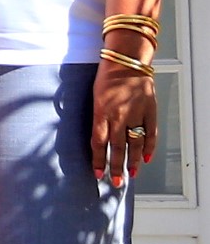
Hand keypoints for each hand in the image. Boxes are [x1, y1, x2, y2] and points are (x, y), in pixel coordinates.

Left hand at [93, 60, 157, 188]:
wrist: (126, 61)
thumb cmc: (106, 78)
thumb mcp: (93, 99)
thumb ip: (97, 119)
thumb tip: (97, 140)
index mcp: (101, 112)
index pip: (98, 143)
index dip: (98, 160)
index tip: (97, 173)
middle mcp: (119, 115)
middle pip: (117, 148)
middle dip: (115, 167)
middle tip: (115, 182)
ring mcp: (136, 114)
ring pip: (135, 144)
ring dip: (133, 162)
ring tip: (131, 175)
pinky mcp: (150, 110)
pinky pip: (151, 133)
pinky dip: (149, 147)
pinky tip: (146, 159)